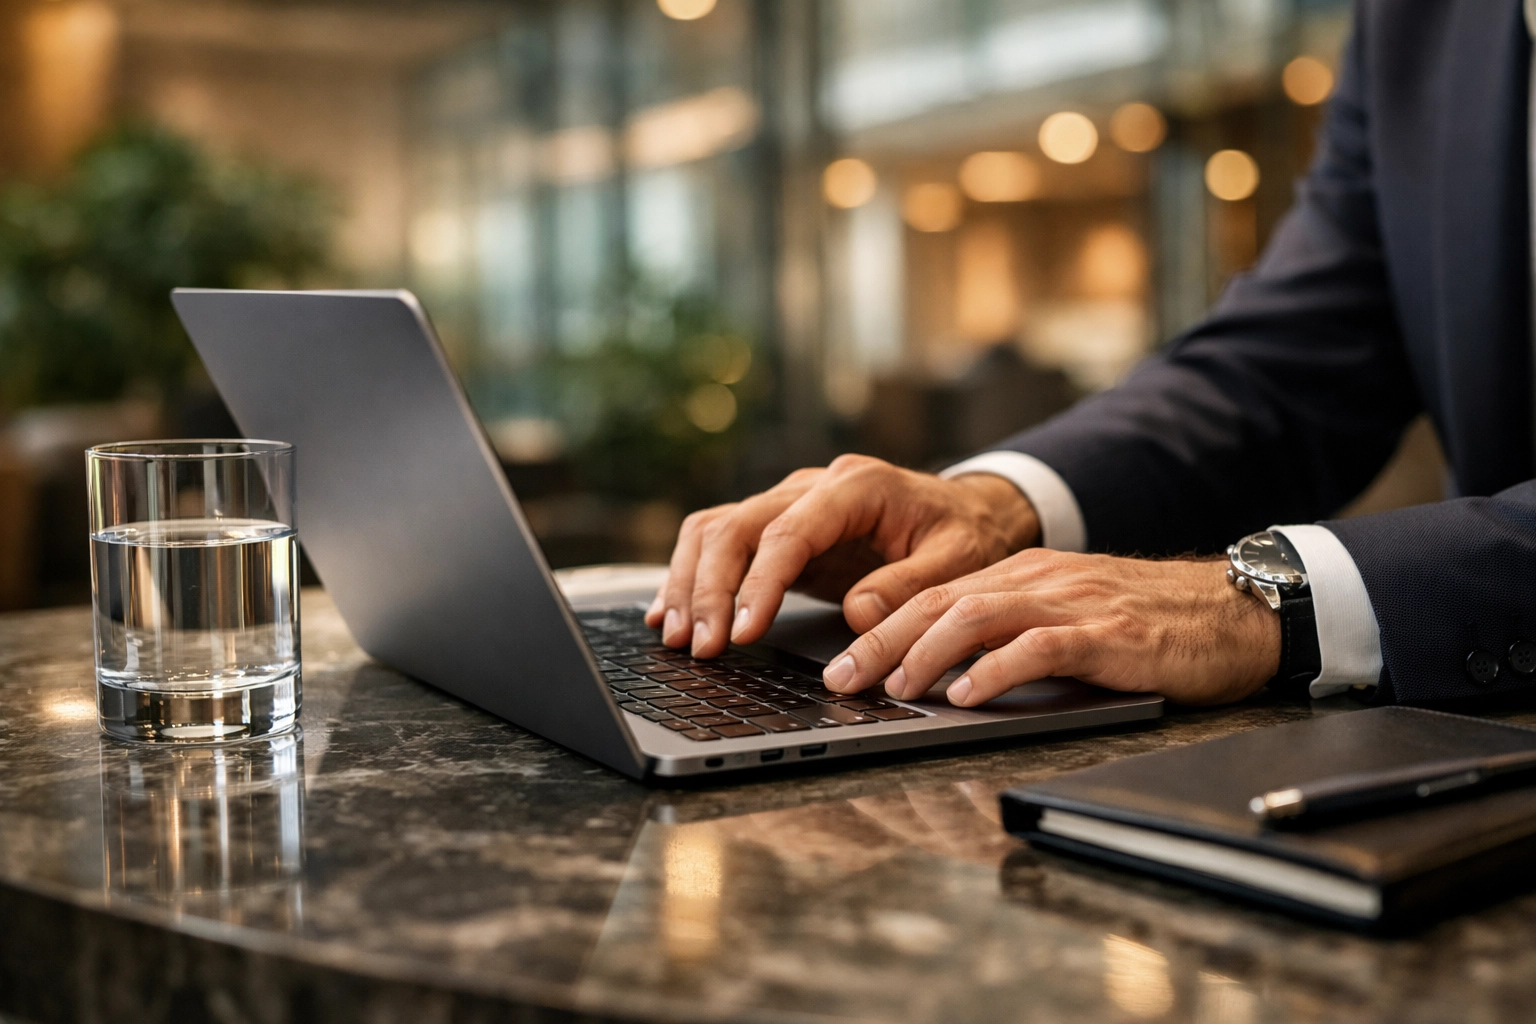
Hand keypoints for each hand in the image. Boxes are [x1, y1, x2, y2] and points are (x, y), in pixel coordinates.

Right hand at [643, 455, 1040, 657]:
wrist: (966, 511)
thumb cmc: (963, 535)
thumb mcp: (959, 562)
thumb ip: (911, 586)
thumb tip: (859, 615)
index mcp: (857, 485)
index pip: (788, 530)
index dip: (761, 583)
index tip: (744, 632)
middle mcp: (812, 485)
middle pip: (737, 526)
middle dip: (712, 589)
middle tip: (701, 647)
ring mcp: (789, 501)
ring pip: (715, 530)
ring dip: (690, 583)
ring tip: (678, 638)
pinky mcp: (776, 526)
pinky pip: (719, 541)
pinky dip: (691, 576)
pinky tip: (672, 613)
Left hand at [821, 550, 1279, 706]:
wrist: (1234, 612)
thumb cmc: (1150, 626)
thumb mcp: (1069, 620)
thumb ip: (1013, 634)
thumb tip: (947, 675)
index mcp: (1023, 575)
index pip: (933, 596)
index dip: (880, 629)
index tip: (841, 665)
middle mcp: (1038, 580)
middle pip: (938, 602)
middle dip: (881, 642)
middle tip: (842, 680)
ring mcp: (1071, 603)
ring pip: (975, 616)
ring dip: (925, 655)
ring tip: (895, 689)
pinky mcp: (1105, 633)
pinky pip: (1037, 647)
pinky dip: (995, 671)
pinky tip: (967, 696)